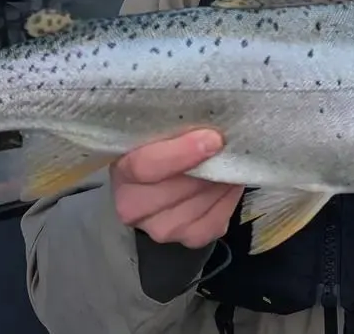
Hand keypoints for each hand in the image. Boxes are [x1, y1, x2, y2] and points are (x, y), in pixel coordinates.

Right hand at [110, 129, 244, 248]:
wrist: (156, 178)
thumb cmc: (157, 144)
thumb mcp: (154, 131)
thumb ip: (171, 126)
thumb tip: (206, 115)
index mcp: (122, 171)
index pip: (146, 167)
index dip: (181, 153)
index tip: (212, 138)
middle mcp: (133, 207)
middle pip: (179, 189)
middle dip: (208, 167)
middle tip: (228, 145)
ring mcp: (160, 229)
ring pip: (199, 208)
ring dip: (221, 183)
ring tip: (231, 161)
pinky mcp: (187, 239)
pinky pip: (214, 223)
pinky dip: (227, 200)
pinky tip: (231, 182)